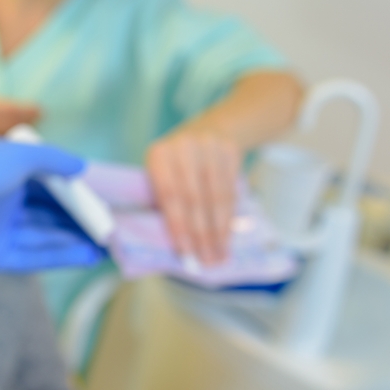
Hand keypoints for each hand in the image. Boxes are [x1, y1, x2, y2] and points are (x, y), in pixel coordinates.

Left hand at [0, 137, 102, 271]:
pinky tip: (86, 254)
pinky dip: (60, 255)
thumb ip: (53, 160)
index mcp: (7, 175)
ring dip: (75, 240)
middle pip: (50, 215)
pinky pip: (33, 257)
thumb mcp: (19, 156)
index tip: (104, 201)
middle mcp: (4, 204)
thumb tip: (83, 166)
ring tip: (106, 243)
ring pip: (45, 237)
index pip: (50, 187)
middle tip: (112, 227)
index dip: (76, 194)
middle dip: (80, 221)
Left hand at [146, 126, 240, 265]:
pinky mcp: (230, 151)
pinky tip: (227, 237)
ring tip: (218, 255)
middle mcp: (183, 147)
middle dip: (200, 234)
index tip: (185, 253)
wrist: (211, 128)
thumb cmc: (180, 163)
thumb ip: (165, 201)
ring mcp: (209, 146)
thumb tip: (173, 245)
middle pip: (193, 198)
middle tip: (205, 261)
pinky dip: (229, 218)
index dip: (178, 226)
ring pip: (215, 197)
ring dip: (218, 231)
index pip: (169, 196)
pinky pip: (231, 191)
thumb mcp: (165, 172)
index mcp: (159, 154)